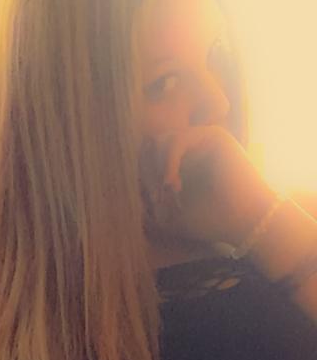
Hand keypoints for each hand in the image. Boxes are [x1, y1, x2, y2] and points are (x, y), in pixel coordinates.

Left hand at [139, 125, 277, 249]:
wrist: (245, 224)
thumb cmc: (209, 222)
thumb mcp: (166, 218)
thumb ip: (142, 207)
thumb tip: (113, 198)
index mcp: (178, 164)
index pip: (144, 159)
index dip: (140, 180)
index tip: (149, 205)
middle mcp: (189, 148)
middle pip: (148, 148)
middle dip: (145, 174)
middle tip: (157, 199)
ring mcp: (201, 140)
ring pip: (159, 141)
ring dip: (156, 169)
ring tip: (167, 193)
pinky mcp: (213, 135)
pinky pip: (176, 140)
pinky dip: (168, 162)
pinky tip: (172, 183)